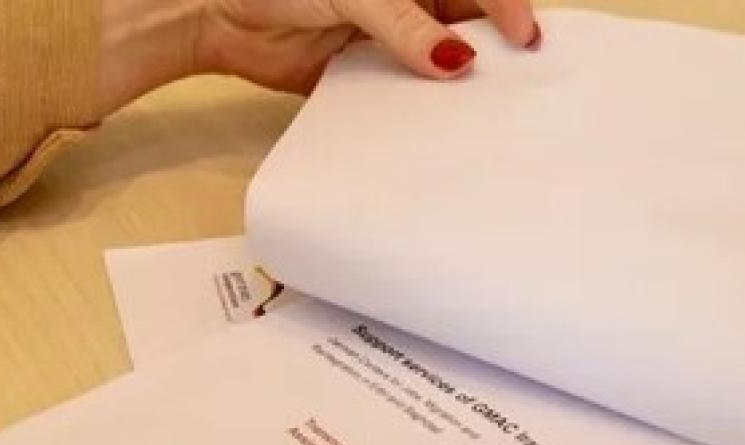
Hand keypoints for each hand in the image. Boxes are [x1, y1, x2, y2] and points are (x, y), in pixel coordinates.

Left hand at [197, 0, 538, 93]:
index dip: (507, 7)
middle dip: (491, 53)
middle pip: (466, 25)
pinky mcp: (363, 76)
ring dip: (455, 90)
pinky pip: (399, 97)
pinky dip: (415, 114)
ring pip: (436, 64)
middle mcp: (409, 1)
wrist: (220, 14)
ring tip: (482, 118)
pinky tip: (431, 132)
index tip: (524, 39)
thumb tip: (453, 57)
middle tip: (518, 87)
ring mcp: (388, 38)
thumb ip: (403, 22)